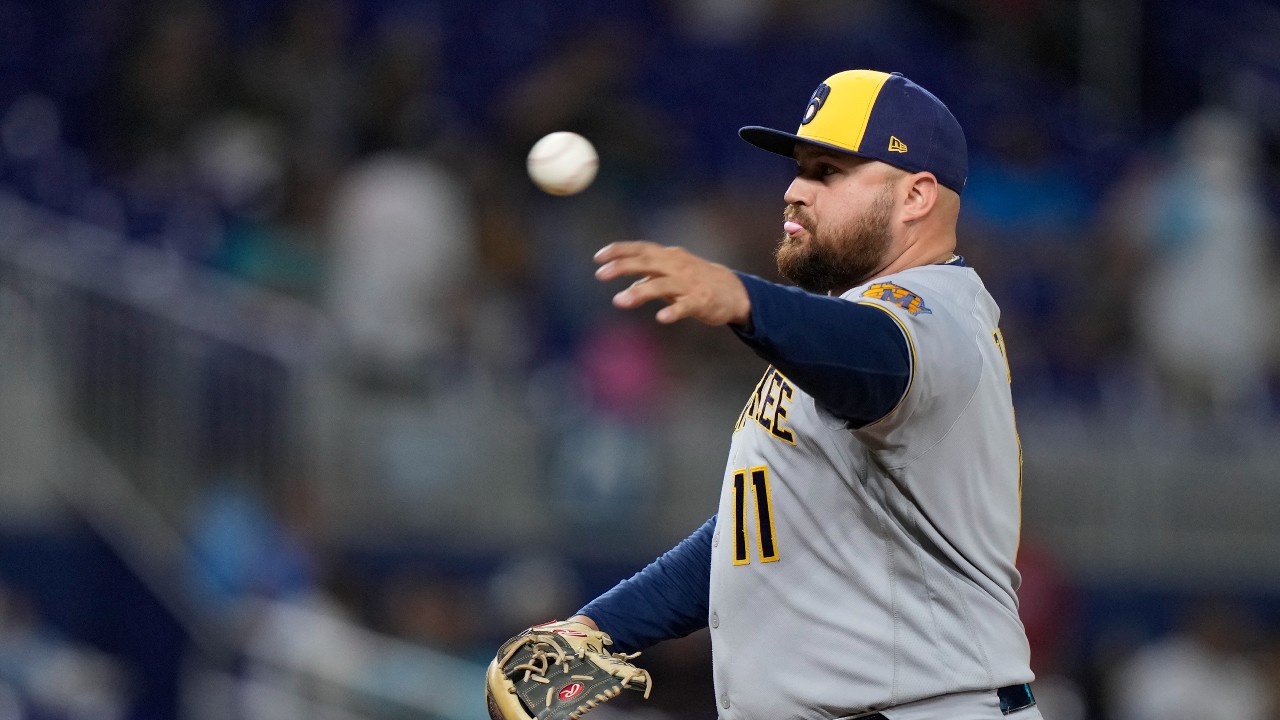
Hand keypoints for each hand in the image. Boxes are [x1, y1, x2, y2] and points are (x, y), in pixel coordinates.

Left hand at [593, 242, 750, 325]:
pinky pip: (685, 306)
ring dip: (640, 291)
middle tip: (600, 274)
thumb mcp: (673, 274)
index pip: (641, 249)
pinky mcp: (701, 301)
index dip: (619, 250)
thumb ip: (651, 278)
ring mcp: (689, 283)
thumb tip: (628, 288)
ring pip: (662, 285)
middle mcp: (677, 266)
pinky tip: (661, 318)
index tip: (598, 257)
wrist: (735, 292)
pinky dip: (673, 311)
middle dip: (622, 266)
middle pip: (647, 262)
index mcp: (669, 257)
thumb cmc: (697, 281)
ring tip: (619, 300)